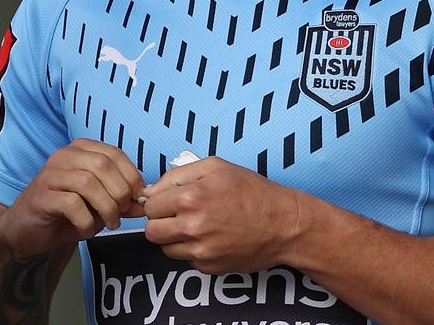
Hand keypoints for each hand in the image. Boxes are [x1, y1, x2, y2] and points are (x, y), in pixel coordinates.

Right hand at [0, 139, 145, 258]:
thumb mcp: (99, 205)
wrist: (26, 230)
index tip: (138, 198)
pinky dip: (86, 221)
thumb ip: (122, 201)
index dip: (132, 176)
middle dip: (120, 193)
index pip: (114, 153)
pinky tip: (85, 229)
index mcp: (80, 151)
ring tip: (109, 224)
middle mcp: (63, 157)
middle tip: (121, 214)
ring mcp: (50, 175)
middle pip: (103, 165)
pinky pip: (72, 204)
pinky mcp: (40, 196)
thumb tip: (145, 202)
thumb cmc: (64, 214)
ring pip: (88, 183)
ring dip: (106, 208)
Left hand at [142, 156, 305, 273]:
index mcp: (191, 197)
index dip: (158, 202)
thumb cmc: (252, 192)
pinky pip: (185, 259)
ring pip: (165, 248)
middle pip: (152, 231)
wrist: (284, 224)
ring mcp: (201, 250)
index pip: (150, 206)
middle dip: (161, 222)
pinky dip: (192, 250)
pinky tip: (210, 238)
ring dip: (174, 238)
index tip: (169, 201)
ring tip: (196, 226)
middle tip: (178, 215)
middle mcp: (193, 226)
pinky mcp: (209, 266)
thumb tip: (150, 191)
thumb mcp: (216, 167)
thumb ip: (177, 175)